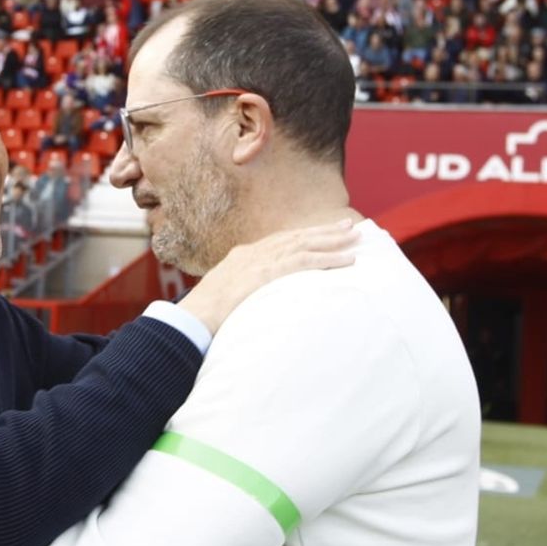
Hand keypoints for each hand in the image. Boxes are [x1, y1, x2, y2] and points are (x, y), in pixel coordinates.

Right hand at [178, 219, 359, 333]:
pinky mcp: (266, 273)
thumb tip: (252, 301)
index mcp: (242, 257)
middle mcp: (253, 253)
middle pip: (295, 237)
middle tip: (348, 226)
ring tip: (355, 237)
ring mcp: (259, 261)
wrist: (191, 319)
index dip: (302, 236)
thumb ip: (241, 292)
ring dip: (332, 241)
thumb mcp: (222, 297)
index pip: (279, 241)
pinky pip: (304, 262)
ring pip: (304, 245)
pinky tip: (347, 260)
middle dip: (323, 231)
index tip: (321, 233)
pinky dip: (328, 259)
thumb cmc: (202, 316)